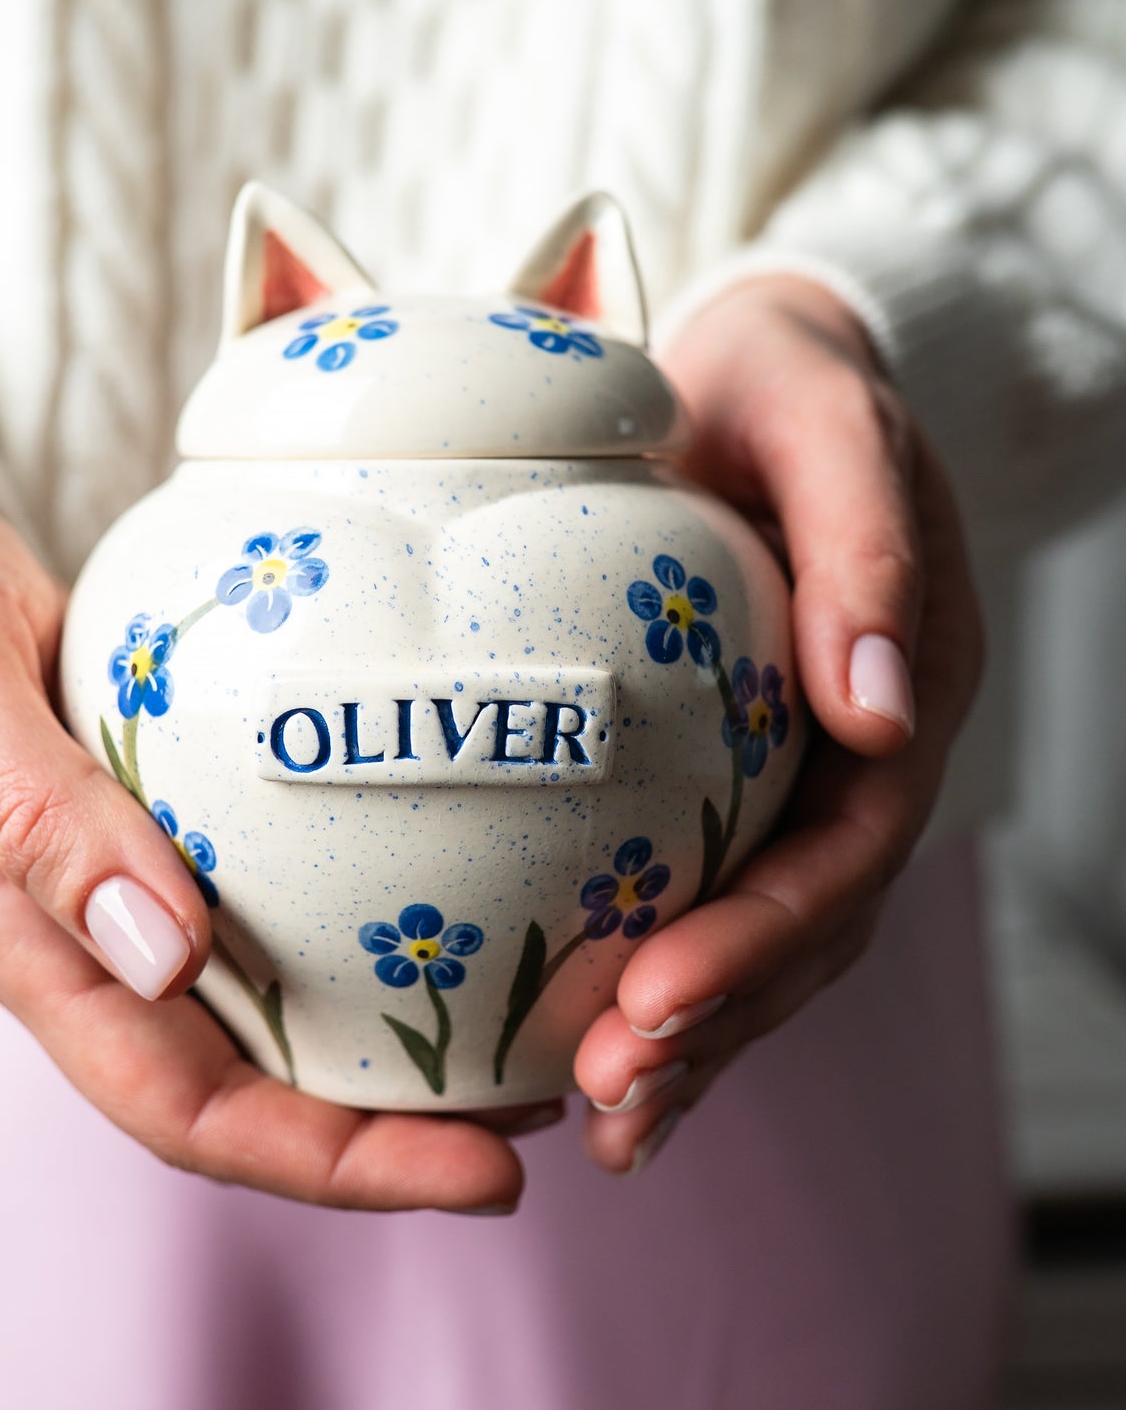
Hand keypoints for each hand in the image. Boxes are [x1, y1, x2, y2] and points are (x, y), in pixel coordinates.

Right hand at [0, 420, 525, 1211]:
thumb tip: (164, 949)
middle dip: (390, 1131)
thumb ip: (30, 813)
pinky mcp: (159, 818)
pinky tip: (440, 902)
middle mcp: (84, 939)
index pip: (180, 1106)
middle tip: (544, 1112)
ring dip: (387, 1044)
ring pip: (265, 1006)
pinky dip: (353, 929)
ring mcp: (124, 883)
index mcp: (21, 942)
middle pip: (246, 1084)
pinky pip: (264, 902)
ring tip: (523, 1033)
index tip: (476, 1169)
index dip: (326, 1161)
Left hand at [572, 275, 983, 1172]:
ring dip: (692, 1035)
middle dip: (713, 1022)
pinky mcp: (732, 775)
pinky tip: (593, 1049)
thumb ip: (865, 541)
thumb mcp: (826, 422)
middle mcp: (859, 755)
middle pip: (803, 925)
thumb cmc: (786, 385)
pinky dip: (664, 978)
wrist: (756, 376)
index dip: (757, 938)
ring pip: (761, 936)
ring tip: (607, 1118)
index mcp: (902, 692)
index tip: (652, 1000)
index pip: (842, 849)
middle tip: (612, 1094)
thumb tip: (884, 701)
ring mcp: (799, 774)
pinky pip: (708, 892)